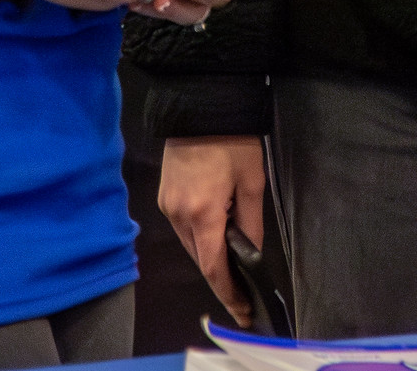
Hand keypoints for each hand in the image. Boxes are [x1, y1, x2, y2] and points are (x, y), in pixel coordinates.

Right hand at [161, 136, 268, 327]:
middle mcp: (178, 215)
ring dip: (210, 256)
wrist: (200, 106)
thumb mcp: (252, 181)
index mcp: (203, 213)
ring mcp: (167, 206)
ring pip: (190, 245)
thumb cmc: (233, 141)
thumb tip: (251, 255)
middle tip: (245, 290)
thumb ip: (251, 223)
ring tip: (234, 264)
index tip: (242, 310)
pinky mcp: (164, 197)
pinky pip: (183, 228)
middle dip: (221, 276)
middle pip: (200, 258)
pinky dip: (200, 237)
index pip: (213, 267)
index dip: (228, 293)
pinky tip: (216, 234)